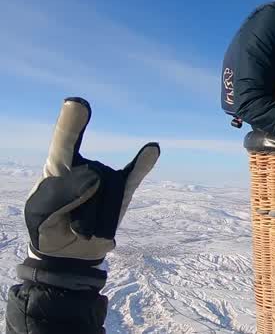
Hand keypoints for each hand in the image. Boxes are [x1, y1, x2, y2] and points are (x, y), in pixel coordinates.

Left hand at [22, 97, 158, 287]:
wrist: (68, 253)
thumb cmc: (48, 227)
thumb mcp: (40, 215)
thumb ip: (61, 195)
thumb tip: (97, 178)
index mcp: (57, 167)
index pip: (62, 142)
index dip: (69, 124)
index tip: (76, 104)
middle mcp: (84, 166)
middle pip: (85, 181)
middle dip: (75, 208)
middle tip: (65, 225)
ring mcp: (106, 178)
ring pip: (105, 190)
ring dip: (94, 218)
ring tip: (83, 229)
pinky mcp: (124, 190)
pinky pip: (136, 174)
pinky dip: (144, 163)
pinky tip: (152, 148)